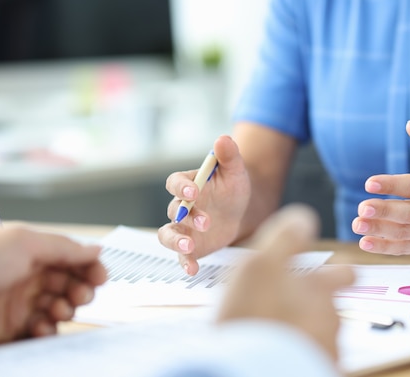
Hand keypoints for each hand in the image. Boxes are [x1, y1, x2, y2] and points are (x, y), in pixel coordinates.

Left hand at [0, 225, 106, 344]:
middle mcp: (29, 277)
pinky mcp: (12, 329)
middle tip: (79, 295)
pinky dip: (47, 330)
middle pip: (71, 284)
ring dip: (65, 311)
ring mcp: (21, 304)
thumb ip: (65, 246)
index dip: (90, 267)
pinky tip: (41, 325)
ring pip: (60, 309)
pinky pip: (42, 332)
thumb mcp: (24, 242)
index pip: (74, 259)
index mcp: (33, 253)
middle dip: (81, 290)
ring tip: (56, 310)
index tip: (100, 277)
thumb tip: (95, 249)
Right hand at [158, 135, 250, 274]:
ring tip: (189, 246)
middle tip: (205, 221)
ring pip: (168, 234)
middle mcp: (181, 205)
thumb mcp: (235, 170)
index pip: (174, 182)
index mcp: (188, 184)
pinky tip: (192, 270)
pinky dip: (184, 262)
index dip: (181, 186)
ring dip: (175, 241)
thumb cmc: (233, 187)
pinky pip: (181, 255)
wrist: (241, 211)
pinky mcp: (190, 246)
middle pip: (174, 210)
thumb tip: (223, 139)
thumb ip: (229, 156)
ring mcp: (183, 227)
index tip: (193, 191)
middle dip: (187, 216)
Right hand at [217, 204, 354, 360]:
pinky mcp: (318, 371)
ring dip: (304, 332)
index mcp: (320, 290)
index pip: (346, 272)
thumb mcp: (259, 264)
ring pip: (321, 335)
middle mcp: (331, 320)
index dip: (339, 270)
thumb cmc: (253, 317)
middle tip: (286, 308)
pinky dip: (300, 354)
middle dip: (312, 306)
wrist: (251, 372)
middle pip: (330, 307)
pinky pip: (312, 359)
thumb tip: (306, 218)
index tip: (329, 273)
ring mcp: (326, 351)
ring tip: (275, 333)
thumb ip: (286, 237)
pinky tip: (278, 353)